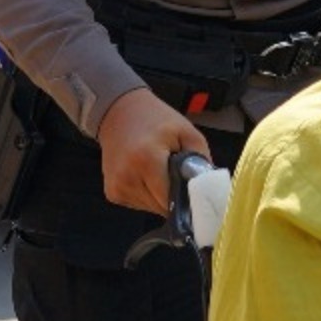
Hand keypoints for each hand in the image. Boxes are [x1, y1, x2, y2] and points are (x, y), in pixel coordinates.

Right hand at [95, 87, 209, 213]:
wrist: (120, 112)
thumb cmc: (158, 121)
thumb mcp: (188, 133)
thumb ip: (201, 163)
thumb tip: (208, 193)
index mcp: (147, 161)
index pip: (171, 200)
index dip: (187, 199)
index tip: (195, 193)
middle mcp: (127, 178)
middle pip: (161, 207)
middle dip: (175, 198)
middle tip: (179, 177)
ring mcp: (116, 187)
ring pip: (151, 208)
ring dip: (161, 197)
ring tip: (161, 172)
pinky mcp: (112, 192)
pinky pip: (139, 204)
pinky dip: (148, 195)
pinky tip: (147, 176)